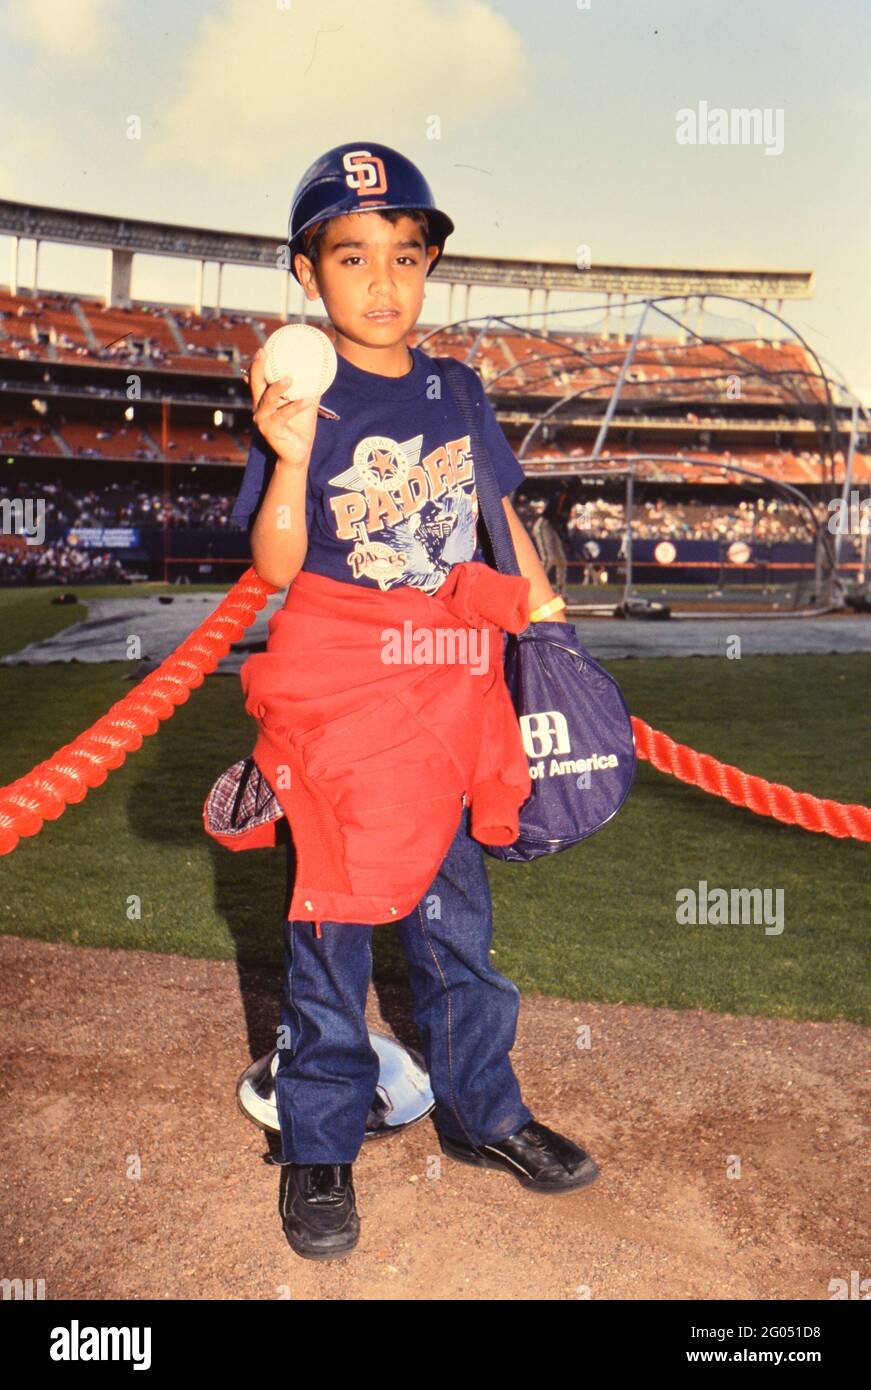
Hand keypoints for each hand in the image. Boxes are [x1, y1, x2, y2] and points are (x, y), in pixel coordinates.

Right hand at [247, 346, 319, 468]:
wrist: (298, 454)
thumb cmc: (301, 428)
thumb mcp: (305, 405)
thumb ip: (309, 389)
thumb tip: (322, 371)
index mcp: (265, 400)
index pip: (258, 379)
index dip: (258, 364)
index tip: (263, 348)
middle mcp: (260, 408)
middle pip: (255, 384)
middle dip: (257, 367)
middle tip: (262, 352)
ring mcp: (262, 419)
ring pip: (267, 399)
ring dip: (277, 387)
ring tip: (289, 378)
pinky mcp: (270, 430)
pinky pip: (284, 415)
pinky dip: (296, 407)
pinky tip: (308, 399)